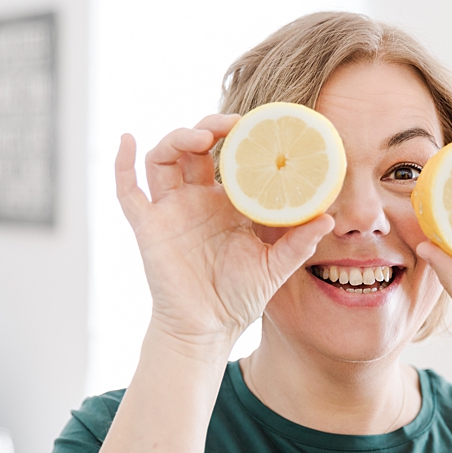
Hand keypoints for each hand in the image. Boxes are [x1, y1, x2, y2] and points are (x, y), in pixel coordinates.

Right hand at [114, 115, 333, 357]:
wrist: (208, 328)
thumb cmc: (239, 296)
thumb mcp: (275, 265)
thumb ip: (299, 242)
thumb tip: (328, 218)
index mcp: (227, 203)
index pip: (231, 160)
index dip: (240, 139)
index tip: (261, 124)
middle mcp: (197, 200)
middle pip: (195, 149)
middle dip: (210, 128)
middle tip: (234, 124)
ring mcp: (170, 210)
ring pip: (163, 160)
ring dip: (177, 139)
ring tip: (201, 136)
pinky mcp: (148, 226)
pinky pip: (128, 191)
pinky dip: (122, 164)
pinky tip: (128, 140)